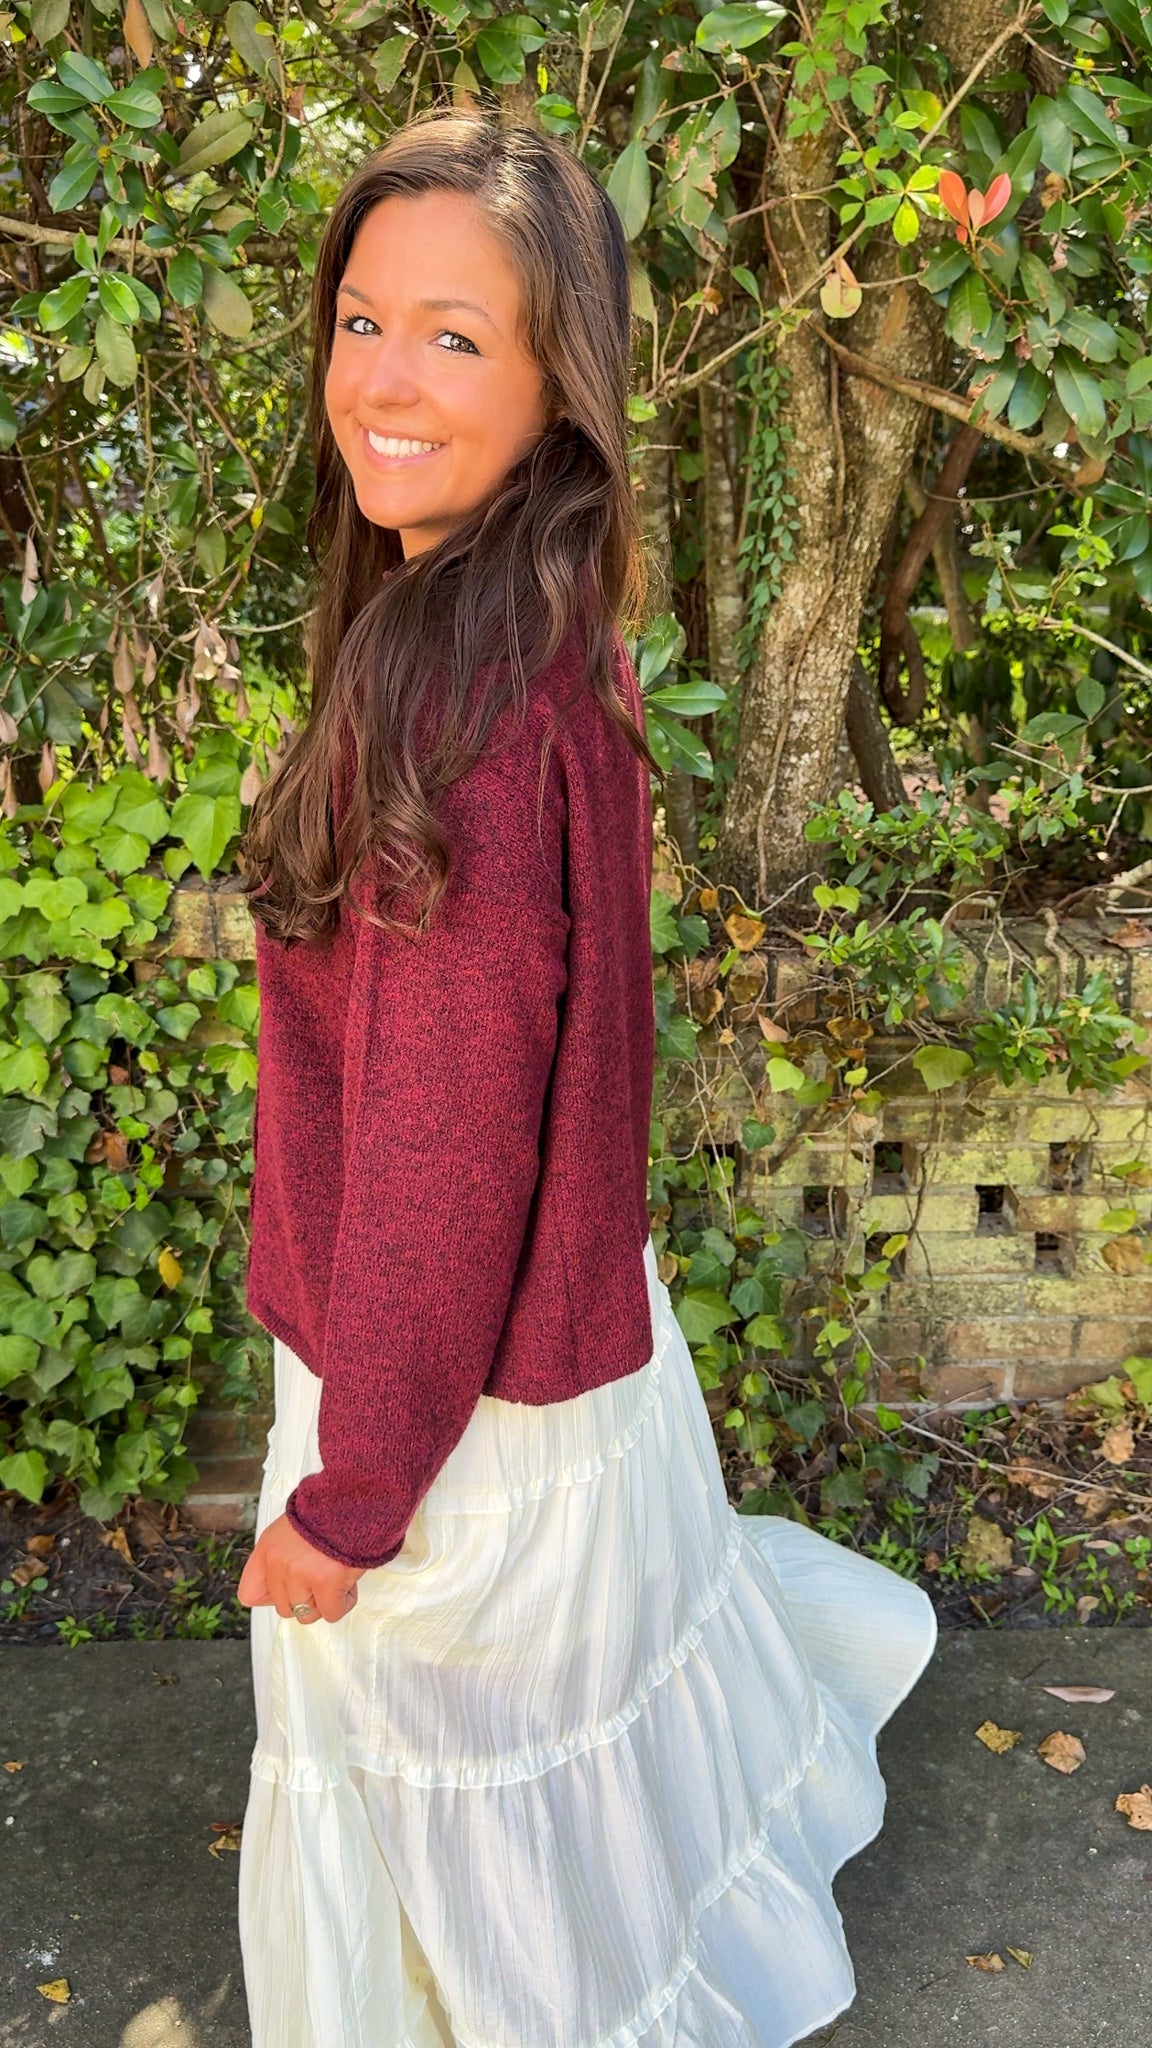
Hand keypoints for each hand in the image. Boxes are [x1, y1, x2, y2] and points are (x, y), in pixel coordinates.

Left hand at [237, 1512, 365, 1624]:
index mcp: (267, 1549)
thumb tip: (289, 1584)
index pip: (249, 1594)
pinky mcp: (325, 1584)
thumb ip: (283, 1557)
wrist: (353, 1500)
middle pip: (284, 1608)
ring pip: (307, 1614)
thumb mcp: (291, 1530)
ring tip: (335, 1577)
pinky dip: (343, 1602)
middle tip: (322, 1577)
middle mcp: (278, 1564)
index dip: (273, 1596)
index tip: (290, 1588)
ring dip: (324, 1601)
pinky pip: (331, 1613)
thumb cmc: (328, 1512)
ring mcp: (300, 1575)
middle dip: (306, 1597)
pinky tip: (347, 1582)